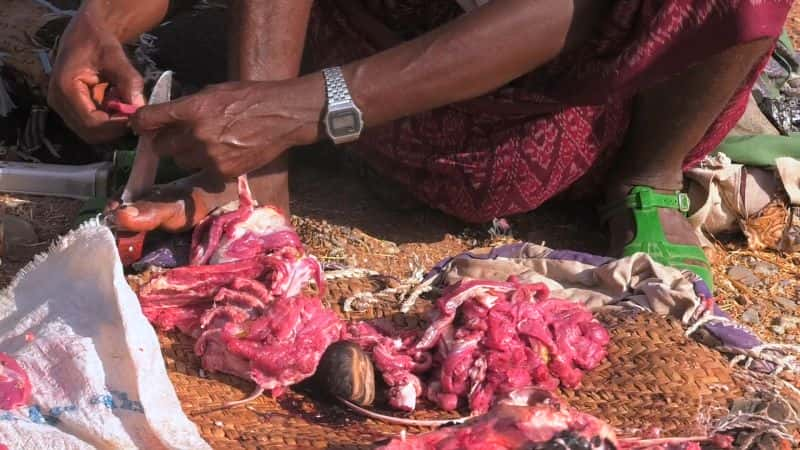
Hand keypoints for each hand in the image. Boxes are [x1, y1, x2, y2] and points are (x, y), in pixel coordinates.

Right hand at [47, 12, 145, 143]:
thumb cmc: (98, 42)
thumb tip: (140, 106)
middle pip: (90, 132)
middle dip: (114, 128)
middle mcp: (59, 102)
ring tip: (127, 108)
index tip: (137, 118)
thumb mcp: (116, 57)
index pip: (91, 122)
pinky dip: (108, 120)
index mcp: (65, 88)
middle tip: (136, 116)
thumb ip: (128, 81)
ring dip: (112, 125)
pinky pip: (92, 124)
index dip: (115, 125)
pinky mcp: (71, 109)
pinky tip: (118, 105)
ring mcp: (63, 107)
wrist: (86, 35)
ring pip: (91, 131)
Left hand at [130, 75, 324, 177]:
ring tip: (207, 143)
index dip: (141, 123)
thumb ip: (188, 105)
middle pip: (161, 147)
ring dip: (187, 154)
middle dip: (166, 141)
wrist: (282, 116)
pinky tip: (225, 151)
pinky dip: (209, 164)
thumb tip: (167, 117)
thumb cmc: (250, 98)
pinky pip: (203, 171)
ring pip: (181, 161)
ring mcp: (210, 156)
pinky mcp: (223, 172)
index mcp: (193, 109)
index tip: (140, 126)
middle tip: (177, 136)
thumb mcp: (215, 92)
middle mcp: (197, 135)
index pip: (149, 119)